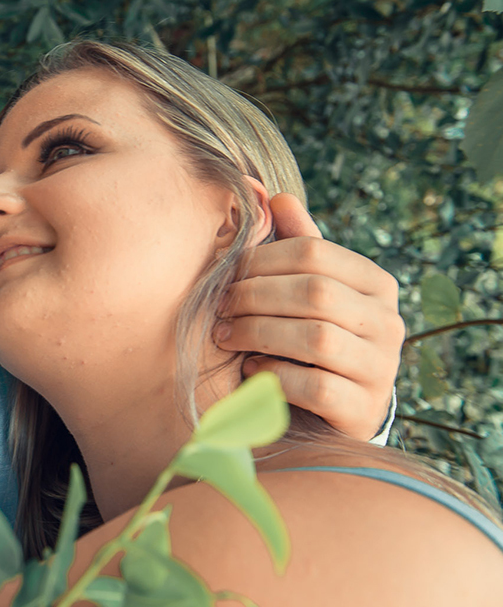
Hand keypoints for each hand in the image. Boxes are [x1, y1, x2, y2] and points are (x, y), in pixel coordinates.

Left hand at [217, 194, 403, 439]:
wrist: (329, 411)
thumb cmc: (308, 338)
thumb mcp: (304, 288)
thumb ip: (294, 245)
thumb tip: (273, 195)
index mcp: (375, 283)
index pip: (314, 252)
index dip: (260, 260)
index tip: (226, 275)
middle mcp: (388, 323)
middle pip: (315, 292)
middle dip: (255, 296)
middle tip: (219, 308)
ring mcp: (381, 369)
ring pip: (317, 338)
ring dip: (259, 334)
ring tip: (227, 336)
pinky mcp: (363, 411)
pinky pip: (316, 387)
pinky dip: (276, 376)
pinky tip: (252, 371)